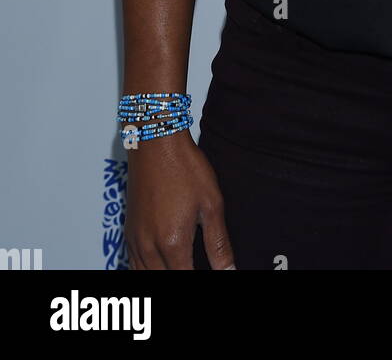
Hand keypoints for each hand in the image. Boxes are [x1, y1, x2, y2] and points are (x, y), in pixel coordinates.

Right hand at [125, 130, 235, 269]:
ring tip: (182, 267)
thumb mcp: (211, 204)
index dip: (202, 281)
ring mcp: (135, 239)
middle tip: (196, 266)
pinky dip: (145, 271)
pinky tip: (159, 266)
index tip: (213, 274)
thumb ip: (218, 243)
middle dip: (183, 278)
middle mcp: (149, 247)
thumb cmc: (185, 167)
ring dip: (163, 277)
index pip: (186, 280)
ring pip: (144, 276)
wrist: (155, 142)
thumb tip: (229, 270)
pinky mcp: (129, 230)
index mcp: (172, 243)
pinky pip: (132, 264)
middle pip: (163, 281)